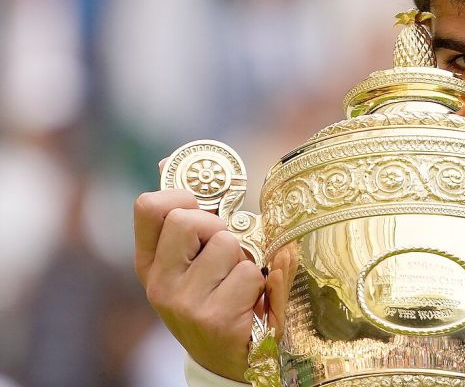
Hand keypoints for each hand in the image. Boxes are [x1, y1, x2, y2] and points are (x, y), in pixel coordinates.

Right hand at [134, 188, 263, 380]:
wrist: (229, 357)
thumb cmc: (217, 294)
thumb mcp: (193, 258)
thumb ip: (187, 213)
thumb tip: (168, 160)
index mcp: (150, 262)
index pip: (149, 206)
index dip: (182, 195)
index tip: (201, 208)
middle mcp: (159, 283)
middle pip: (189, 219)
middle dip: (219, 227)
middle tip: (227, 253)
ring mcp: (183, 303)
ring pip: (227, 244)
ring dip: (245, 259)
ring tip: (240, 283)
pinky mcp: (214, 319)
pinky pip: (250, 273)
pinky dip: (261, 283)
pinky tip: (251, 302)